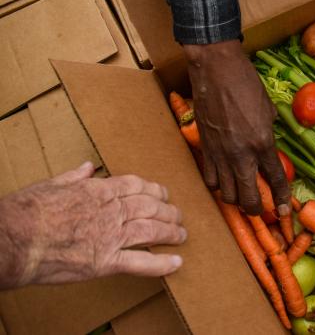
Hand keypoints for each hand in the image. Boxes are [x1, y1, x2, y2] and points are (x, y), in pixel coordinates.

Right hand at [0, 162, 185, 289]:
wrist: (14, 239)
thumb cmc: (26, 211)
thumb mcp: (50, 184)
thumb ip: (73, 176)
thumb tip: (87, 166)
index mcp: (98, 191)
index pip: (136, 186)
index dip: (153, 190)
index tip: (163, 193)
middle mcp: (111, 211)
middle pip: (149, 207)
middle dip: (168, 211)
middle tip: (178, 215)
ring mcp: (110, 236)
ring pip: (151, 230)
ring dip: (170, 232)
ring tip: (181, 235)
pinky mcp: (105, 262)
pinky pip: (140, 262)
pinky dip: (161, 264)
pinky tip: (176, 263)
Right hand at [183, 40, 290, 215]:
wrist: (216, 69)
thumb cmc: (246, 84)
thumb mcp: (268, 109)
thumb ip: (269, 133)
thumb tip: (267, 148)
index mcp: (262, 142)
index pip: (276, 180)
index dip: (282, 199)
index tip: (284, 212)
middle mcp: (241, 154)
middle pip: (248, 198)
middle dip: (256, 209)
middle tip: (260, 208)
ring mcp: (219, 153)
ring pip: (226, 194)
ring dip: (236, 198)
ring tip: (242, 193)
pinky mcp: (203, 148)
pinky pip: (210, 179)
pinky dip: (218, 185)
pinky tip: (223, 179)